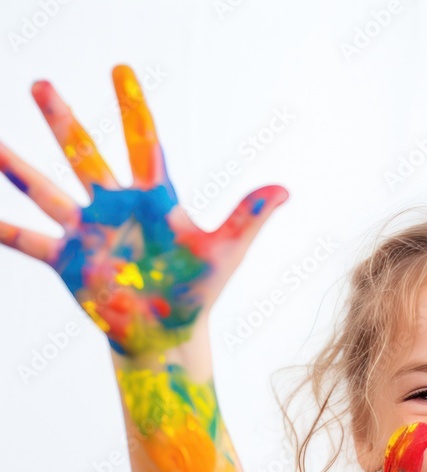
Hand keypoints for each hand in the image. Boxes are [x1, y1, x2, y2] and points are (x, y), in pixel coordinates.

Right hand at [0, 64, 287, 358]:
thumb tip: (285, 189)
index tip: (120, 69)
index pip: (143, 145)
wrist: (168, 334)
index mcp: (155, 200)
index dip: (133, 109)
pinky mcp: (68, 260)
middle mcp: (115, 208)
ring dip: (17, 167)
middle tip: (40, 84)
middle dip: (63, 122)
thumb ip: (250, 217)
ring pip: (46, 190)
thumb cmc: (198, 291)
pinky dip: (4, 229)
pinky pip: (29, 240)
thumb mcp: (227, 252)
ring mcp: (88, 232)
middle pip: (86, 156)